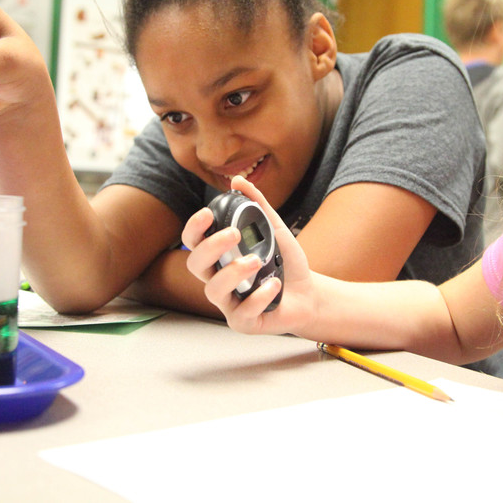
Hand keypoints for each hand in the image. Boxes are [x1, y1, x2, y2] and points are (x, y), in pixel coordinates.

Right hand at [181, 175, 316, 334]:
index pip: (193, 242)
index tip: (208, 213)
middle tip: (234, 233)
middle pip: (195, 264)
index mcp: (219, 257)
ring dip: (233, 272)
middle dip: (211, 246)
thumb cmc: (283, 262)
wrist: (309, 293)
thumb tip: (238, 181)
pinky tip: (274, 285)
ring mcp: (228, 303)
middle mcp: (217, 279)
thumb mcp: (274, 229)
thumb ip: (257, 205)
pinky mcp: (243, 322)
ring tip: (257, 261)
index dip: (194, 228)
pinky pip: (242, 312)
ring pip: (213, 290)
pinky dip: (259, 296)